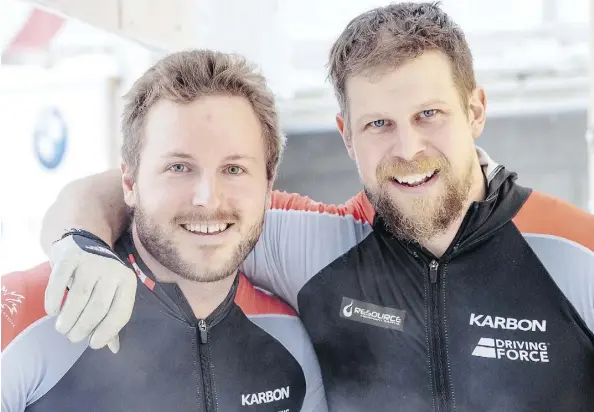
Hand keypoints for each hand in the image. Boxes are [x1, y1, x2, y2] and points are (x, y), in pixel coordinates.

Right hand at [45, 232, 136, 352]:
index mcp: (127, 282)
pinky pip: (60, 282)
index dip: (108, 331)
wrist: (84, 242)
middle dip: (84, 327)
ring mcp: (92, 262)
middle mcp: (113, 271)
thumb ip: (112, 319)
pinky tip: (52, 311)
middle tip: (73, 337)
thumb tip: (114, 349)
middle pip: (99, 307)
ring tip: (62, 329)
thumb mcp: (112, 294)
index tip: (93, 344)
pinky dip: (54, 300)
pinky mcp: (71, 257)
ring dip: (69, 318)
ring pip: (80, 296)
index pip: (121, 312)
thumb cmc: (100, 277)